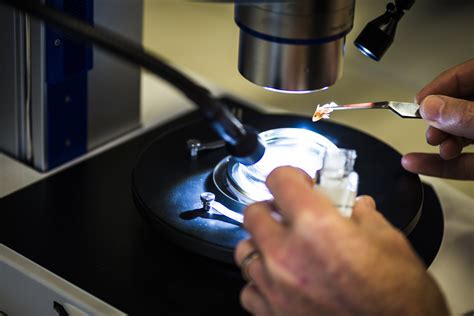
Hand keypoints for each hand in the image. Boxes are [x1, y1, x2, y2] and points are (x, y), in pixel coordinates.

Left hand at [235, 166, 447, 315]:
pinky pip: (249, 290)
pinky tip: (280, 282)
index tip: (297, 183)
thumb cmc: (400, 301)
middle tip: (289, 215)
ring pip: (245, 251)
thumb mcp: (389, 244)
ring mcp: (275, 288)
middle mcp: (287, 255)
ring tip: (284, 249)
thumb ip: (365, 217)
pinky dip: (260, 283)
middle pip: (253, 214)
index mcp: (316, 227)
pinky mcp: (271, 315)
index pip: (280, 180)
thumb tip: (358, 208)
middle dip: (271, 208)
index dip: (289, 176)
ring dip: (262, 244)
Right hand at [402, 58, 473, 178]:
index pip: (468, 73)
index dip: (440, 85)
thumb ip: (465, 115)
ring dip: (441, 143)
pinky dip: (440, 165)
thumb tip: (430, 108)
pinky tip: (417, 163)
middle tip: (431, 127)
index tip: (419, 101)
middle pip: (461, 105)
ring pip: (461, 134)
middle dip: (440, 119)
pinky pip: (463, 162)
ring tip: (436, 146)